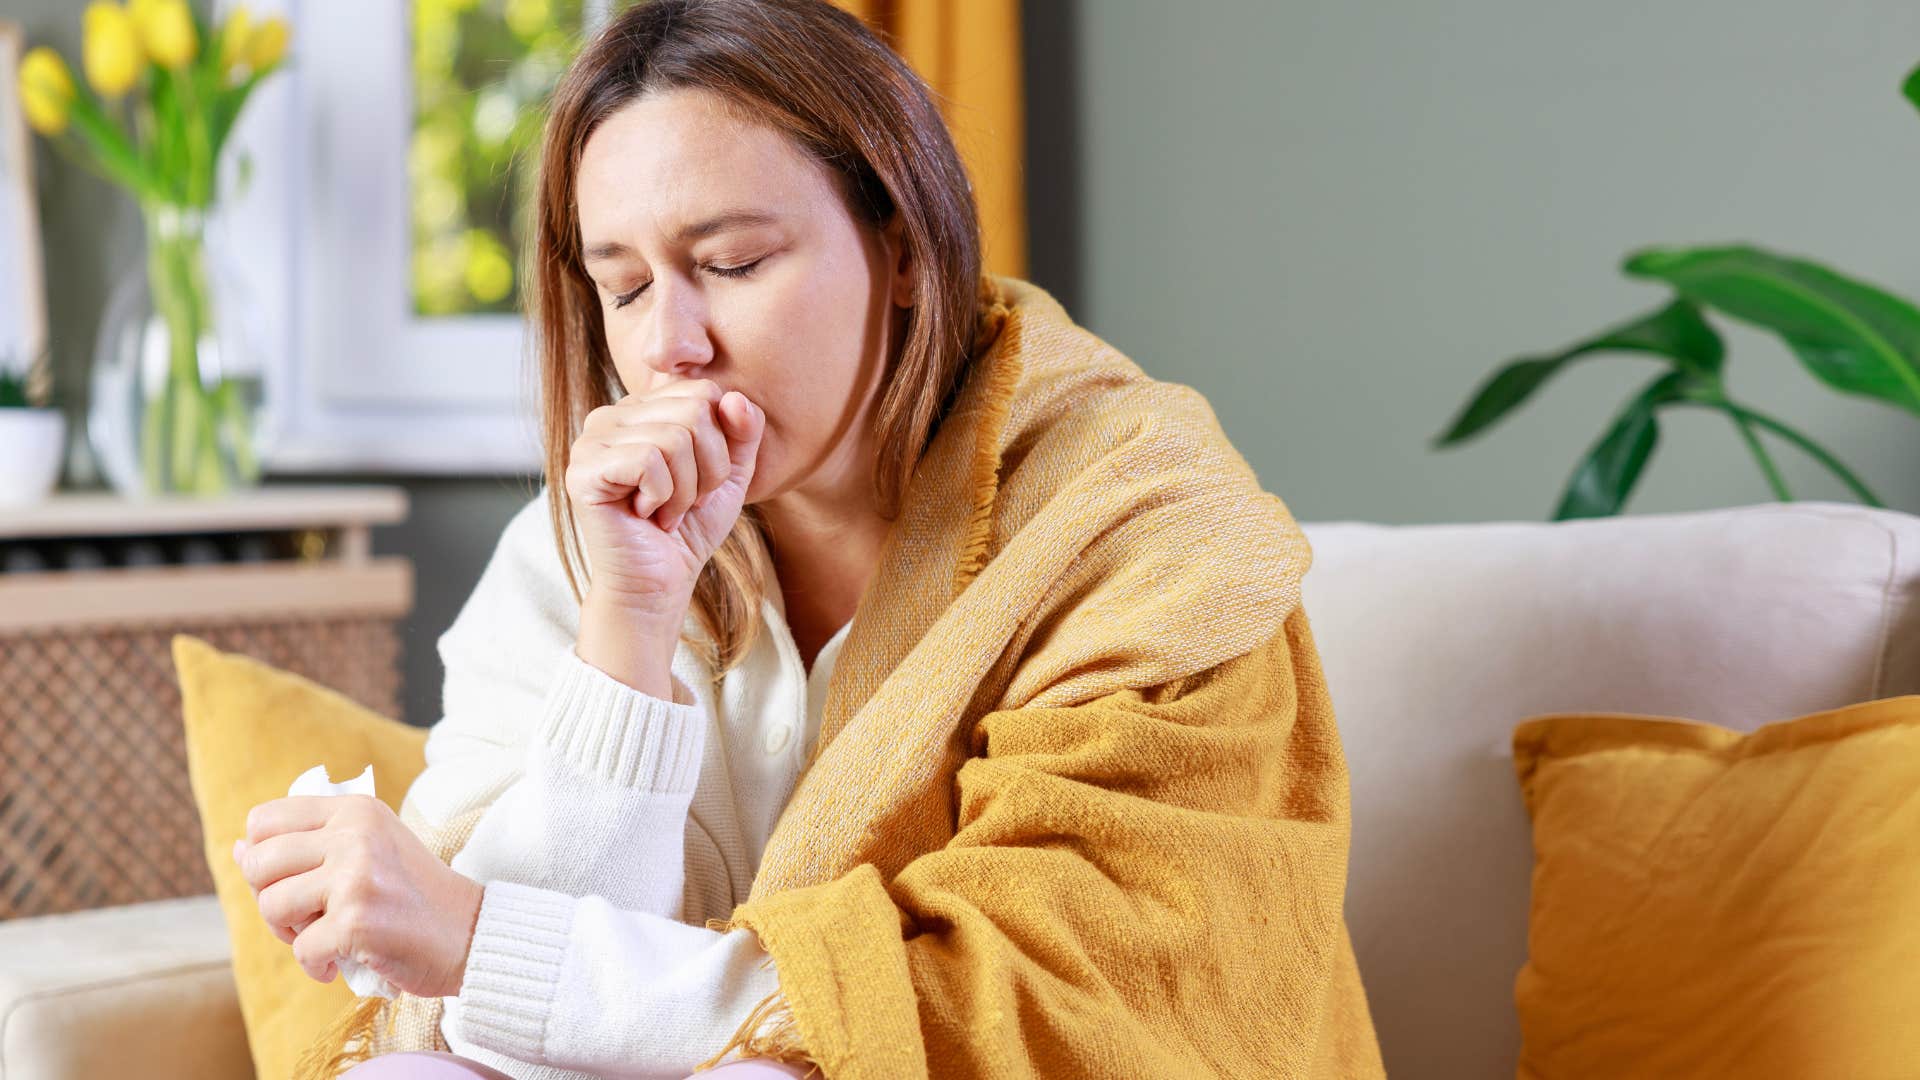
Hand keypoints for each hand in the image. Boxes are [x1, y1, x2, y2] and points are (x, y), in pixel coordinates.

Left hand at [233, 794, 484, 998]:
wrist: (471, 933)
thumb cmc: (414, 895)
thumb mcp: (368, 850)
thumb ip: (307, 845)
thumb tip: (238, 847)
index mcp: (355, 809)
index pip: (264, 820)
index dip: (265, 856)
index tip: (295, 879)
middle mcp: (354, 835)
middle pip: (258, 863)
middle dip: (270, 898)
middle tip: (304, 917)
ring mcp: (355, 877)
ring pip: (271, 906)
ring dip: (289, 933)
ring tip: (321, 938)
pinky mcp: (357, 921)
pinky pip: (300, 949)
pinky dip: (315, 965)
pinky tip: (338, 964)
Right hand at [565, 378, 765, 620]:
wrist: (659, 583)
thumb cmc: (691, 528)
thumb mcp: (731, 475)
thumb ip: (744, 431)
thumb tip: (735, 396)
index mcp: (645, 407)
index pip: (705, 391)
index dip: (721, 443)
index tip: (702, 480)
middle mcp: (613, 414)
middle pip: (694, 411)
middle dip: (708, 469)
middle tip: (686, 501)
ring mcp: (592, 439)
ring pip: (674, 438)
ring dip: (685, 490)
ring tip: (665, 511)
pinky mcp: (582, 470)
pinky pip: (648, 462)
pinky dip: (661, 497)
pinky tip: (644, 515)